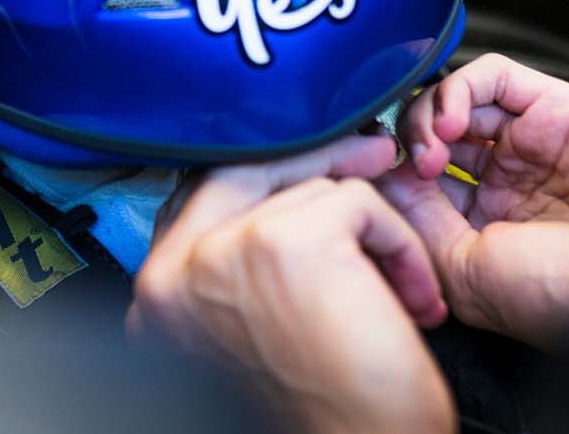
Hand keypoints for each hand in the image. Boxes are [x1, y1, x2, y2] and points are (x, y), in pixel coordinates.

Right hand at [130, 135, 454, 433]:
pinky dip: (400, 244)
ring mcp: (223, 251)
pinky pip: (357, 201)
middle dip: (312, 160)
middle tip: (369, 160)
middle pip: (238, 172)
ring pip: (309, 190)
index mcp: (156, 298)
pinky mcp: (283, 243)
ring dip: (372, 235)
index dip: (264, 181)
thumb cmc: (320, 413)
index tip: (314, 172)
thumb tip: (273, 189)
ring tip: (403, 295)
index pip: (198, 199)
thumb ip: (236, 264)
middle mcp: (173, 273)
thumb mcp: (249, 329)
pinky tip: (412, 297)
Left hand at [382, 54, 568, 349]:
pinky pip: (492, 76)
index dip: (385, 176)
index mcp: (485, 228)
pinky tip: (449, 126)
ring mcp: (532, 143)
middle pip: (430, 136)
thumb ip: (419, 220)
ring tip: (427, 154)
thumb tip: (378, 176)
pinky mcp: (556, 107)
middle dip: (399, 143)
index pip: (415, 182)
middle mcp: (507, 183)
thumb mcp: (466, 274)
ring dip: (423, 117)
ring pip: (455, 100)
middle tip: (392, 164)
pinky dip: (456, 89)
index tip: (364, 185)